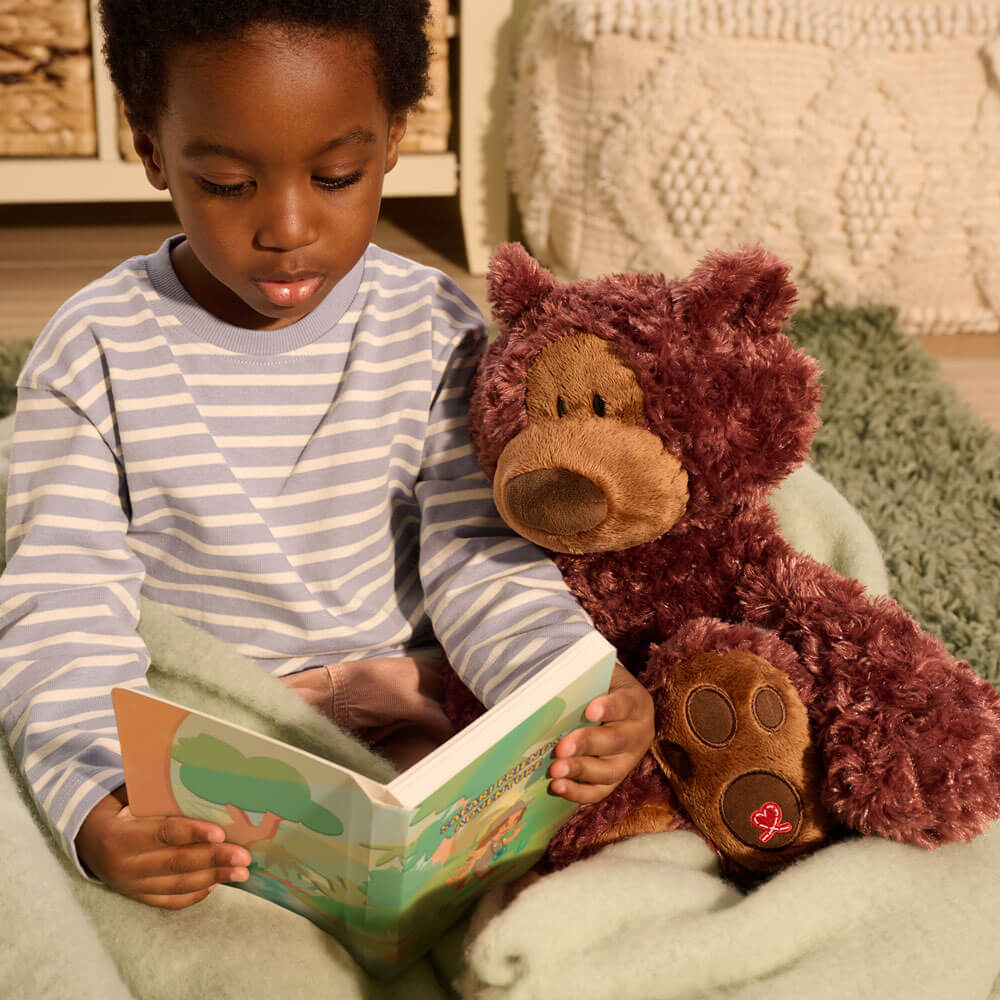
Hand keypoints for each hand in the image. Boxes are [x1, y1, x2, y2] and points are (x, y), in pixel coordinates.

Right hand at [75, 786, 252, 908]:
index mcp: (121, 835)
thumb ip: (158, 793)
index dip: (193, 833)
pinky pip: (169, 901)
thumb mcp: (130, 797)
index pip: (163, 834)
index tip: (222, 833)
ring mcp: (131, 885)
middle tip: (244, 857)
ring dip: (213, 878)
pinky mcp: (137, 897)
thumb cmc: (119, 809)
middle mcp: (125, 865)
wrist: (87, 839)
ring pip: (177, 885)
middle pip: (177, 863)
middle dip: (214, 859)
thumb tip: (202, 776)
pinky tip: (215, 885)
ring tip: (241, 873)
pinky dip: (193, 895)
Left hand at [549, 664, 654, 803]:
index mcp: (636, 702)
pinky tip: (557, 786)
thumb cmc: (599, 687)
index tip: (589, 710)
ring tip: (555, 771)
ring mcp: (629, 759)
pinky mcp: (615, 778)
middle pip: (616, 741)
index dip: (608, 708)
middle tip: (561, 748)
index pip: (625, 704)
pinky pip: (600, 790)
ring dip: (580, 771)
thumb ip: (583, 680)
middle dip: (587, 745)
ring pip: (609, 771)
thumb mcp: (598, 676)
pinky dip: (578, 792)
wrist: (612, 704)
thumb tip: (551, 686)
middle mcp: (639, 733)